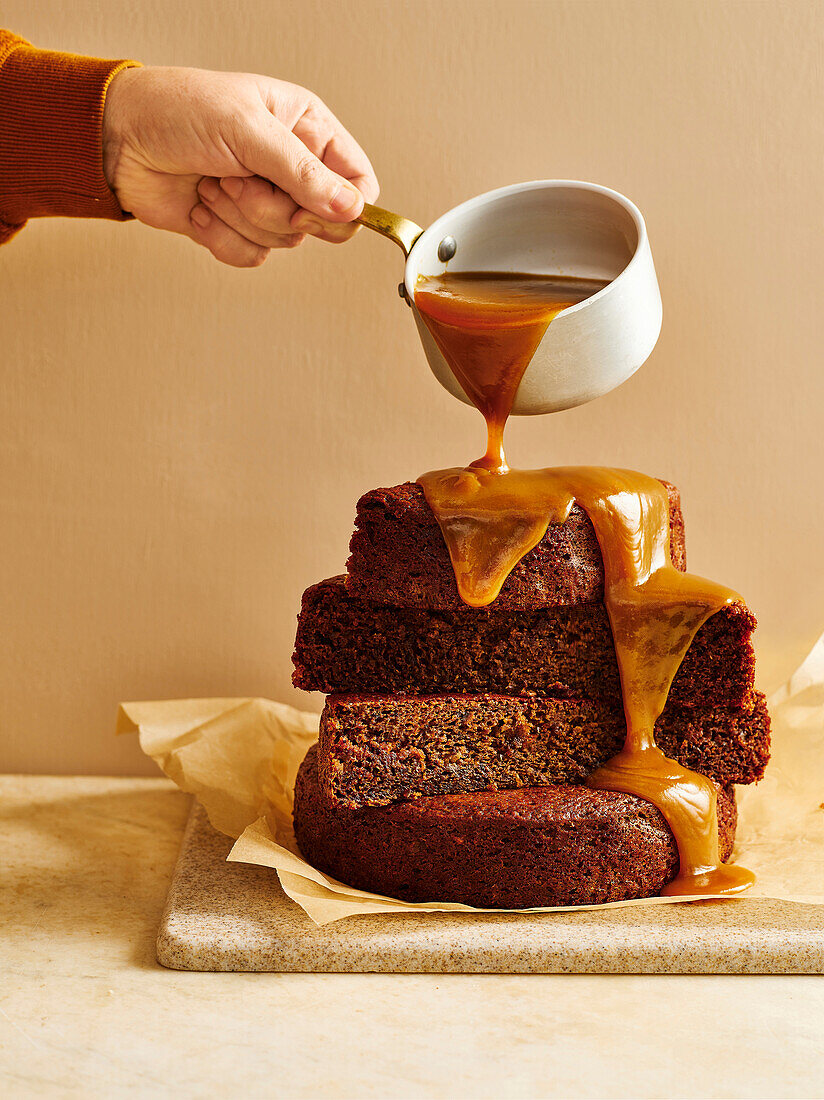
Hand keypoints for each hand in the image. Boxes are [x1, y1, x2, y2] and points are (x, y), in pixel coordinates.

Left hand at [102, 66, 378, 266]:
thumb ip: (303, 173)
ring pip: (283, 242)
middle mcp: (291, 168)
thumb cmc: (175, 110)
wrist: (116, 139)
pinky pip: (252, 256)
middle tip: (240, 179)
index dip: (342, 205)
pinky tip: (202, 206)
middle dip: (273, 208)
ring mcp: (265, 200)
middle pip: (320, 222)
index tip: (309, 207)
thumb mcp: (247, 131)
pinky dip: (222, 237)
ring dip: (239, 217)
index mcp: (307, 129)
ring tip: (213, 181)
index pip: (357, 182)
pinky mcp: (237, 227)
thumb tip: (351, 208)